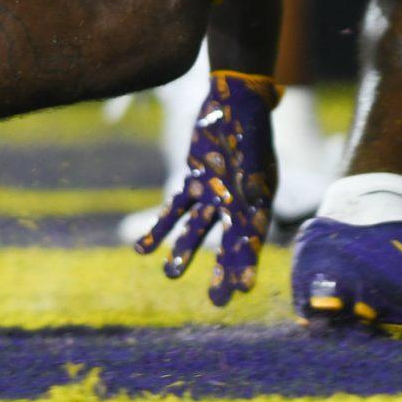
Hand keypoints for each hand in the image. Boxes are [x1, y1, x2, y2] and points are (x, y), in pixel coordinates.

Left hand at [135, 71, 279, 305]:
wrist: (233, 101)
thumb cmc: (250, 126)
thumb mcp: (254, 154)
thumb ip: (252, 181)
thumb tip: (254, 206)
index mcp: (259, 201)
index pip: (254, 240)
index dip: (248, 265)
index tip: (244, 290)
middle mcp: (237, 203)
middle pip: (228, 244)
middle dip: (222, 271)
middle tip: (217, 301)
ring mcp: (213, 194)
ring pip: (197, 230)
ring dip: (184, 252)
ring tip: (170, 274)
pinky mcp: (193, 182)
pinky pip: (174, 210)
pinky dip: (159, 228)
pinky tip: (141, 249)